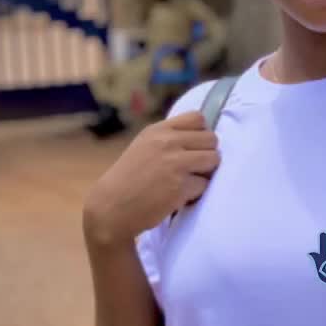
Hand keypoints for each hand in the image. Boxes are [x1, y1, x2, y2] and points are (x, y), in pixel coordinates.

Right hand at [83, 110, 220, 245]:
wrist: (111, 207)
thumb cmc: (128, 179)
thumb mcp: (144, 147)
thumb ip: (168, 139)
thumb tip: (200, 138)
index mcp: (158, 130)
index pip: (197, 118)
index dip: (201, 134)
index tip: (193, 148)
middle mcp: (168, 142)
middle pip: (211, 139)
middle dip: (207, 154)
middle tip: (193, 168)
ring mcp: (176, 163)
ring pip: (213, 159)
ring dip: (205, 172)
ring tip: (188, 181)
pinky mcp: (181, 185)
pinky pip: (205, 184)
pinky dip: (196, 193)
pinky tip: (179, 196)